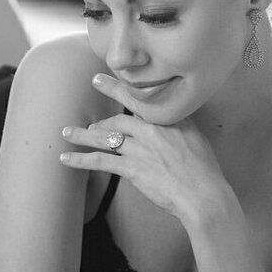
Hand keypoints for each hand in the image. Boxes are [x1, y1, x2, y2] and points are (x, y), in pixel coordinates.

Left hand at [57, 74, 232, 226]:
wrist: (204, 194)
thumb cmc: (205, 171)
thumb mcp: (196, 139)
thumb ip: (180, 127)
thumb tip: (171, 126)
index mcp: (169, 119)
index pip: (139, 99)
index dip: (119, 88)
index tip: (103, 78)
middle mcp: (152, 129)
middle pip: (119, 115)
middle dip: (100, 112)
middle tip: (87, 106)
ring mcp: (140, 148)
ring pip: (105, 136)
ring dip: (83, 135)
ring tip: (67, 132)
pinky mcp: (132, 168)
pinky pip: (100, 161)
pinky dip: (81, 159)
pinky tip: (66, 158)